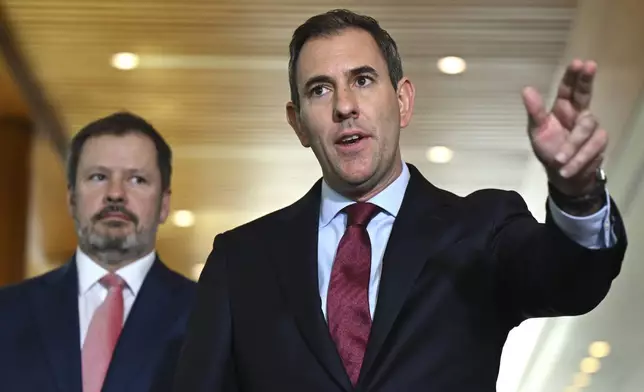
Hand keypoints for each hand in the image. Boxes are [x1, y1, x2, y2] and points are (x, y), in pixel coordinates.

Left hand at [522, 59, 606, 195]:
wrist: (562, 175)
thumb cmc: (549, 149)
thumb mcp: (537, 132)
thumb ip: (535, 112)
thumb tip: (526, 89)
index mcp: (562, 108)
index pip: (568, 88)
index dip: (573, 75)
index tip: (578, 62)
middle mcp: (578, 112)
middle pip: (585, 93)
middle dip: (587, 80)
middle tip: (590, 65)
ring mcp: (591, 127)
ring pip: (586, 128)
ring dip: (572, 146)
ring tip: (558, 160)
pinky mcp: (599, 142)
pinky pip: (592, 147)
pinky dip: (578, 159)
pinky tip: (567, 168)